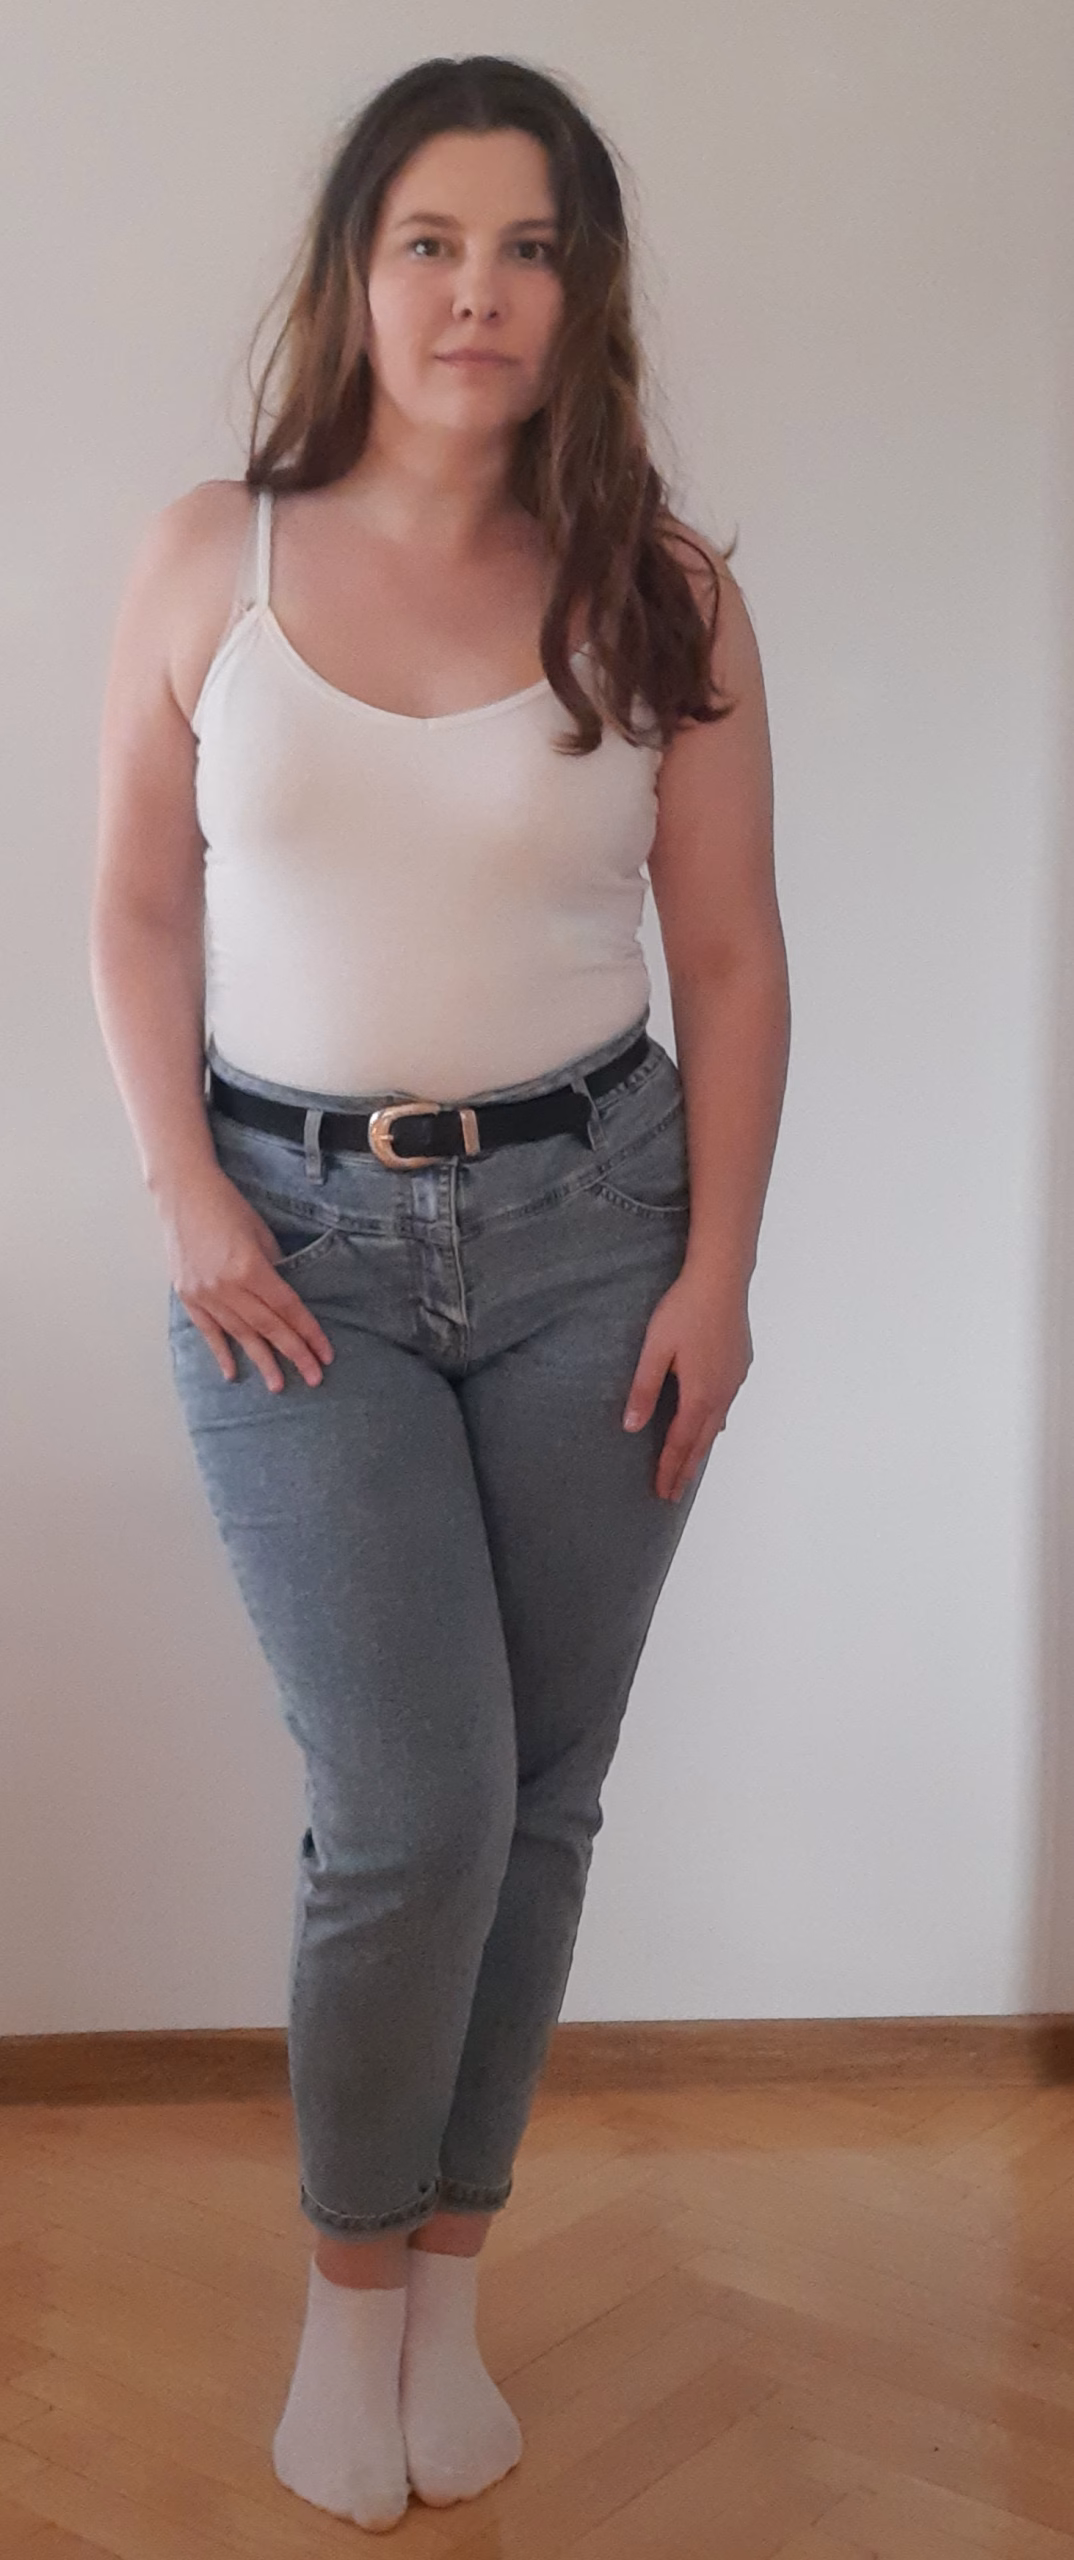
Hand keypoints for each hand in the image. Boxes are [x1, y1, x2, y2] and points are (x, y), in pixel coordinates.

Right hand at [161, 1165, 335, 1392]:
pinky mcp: (187, 1296)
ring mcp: (204, 1294)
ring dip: (261, 1360)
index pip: (287, 1309)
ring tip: (279, 1385)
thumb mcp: (261, 1234)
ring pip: (240, 1334)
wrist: (182, 1193)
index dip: (308, 1333)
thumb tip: (286, 1301)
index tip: (325, 1354)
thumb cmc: (228, 1207)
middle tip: (314, 1378)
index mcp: (250, 1268)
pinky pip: (208, 1331)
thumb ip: (274, 1269)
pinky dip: (221, 1353)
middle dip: (293, 1354)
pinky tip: (233, 1373)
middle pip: (268, 1327)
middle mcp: (226, 1286)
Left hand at [621, 1265, 752, 1500]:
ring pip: (717, 1424)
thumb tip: (631, 1427)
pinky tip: (714, 1422)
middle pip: (702, 1442)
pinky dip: (715, 1423)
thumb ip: (643, 1389)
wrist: (722, 1278)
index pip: (680, 1443)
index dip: (670, 1469)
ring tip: (690, 1466)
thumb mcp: (655, 1350)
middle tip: (674, 1493)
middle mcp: (722, 1393)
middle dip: (686, 1469)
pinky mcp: (740, 1364)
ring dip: (701, 1447)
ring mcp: (735, 1379)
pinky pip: (726, 1404)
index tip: (662, 1492)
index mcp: (699, 1394)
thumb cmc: (684, 1310)